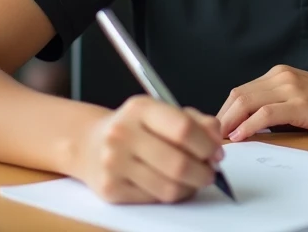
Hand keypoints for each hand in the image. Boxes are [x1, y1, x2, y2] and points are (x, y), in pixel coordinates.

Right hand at [71, 96, 223, 203]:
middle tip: (210, 171)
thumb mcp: (162, 112)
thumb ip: (195, 121)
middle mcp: (123, 134)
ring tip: (194, 179)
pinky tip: (173, 185)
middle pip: (178, 163)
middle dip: (204, 172)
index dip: (207, 145)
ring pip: (169, 187)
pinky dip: (172, 195)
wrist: (90, 144)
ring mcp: (114, 163)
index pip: (183, 129)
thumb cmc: (135, 127)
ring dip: (191, 187)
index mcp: (140, 108)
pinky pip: (154, 199)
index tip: (217, 152)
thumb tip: (216, 139)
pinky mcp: (111, 189)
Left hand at [217, 65, 307, 142]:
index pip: (240, 91)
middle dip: (221, 118)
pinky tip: (240, 137)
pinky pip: (265, 113)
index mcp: (279, 74)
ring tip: (219, 140)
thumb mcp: (301, 97)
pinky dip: (248, 125)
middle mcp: (281, 77)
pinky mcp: (300, 104)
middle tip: (211, 138)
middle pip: (238, 95)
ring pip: (246, 102)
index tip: (216, 130)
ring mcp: (291, 88)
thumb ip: (278, 104)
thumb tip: (252, 125)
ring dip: (229, 122)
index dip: (224, 112)